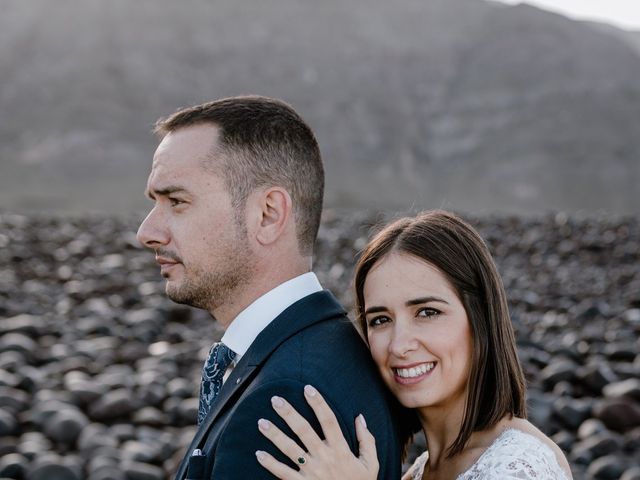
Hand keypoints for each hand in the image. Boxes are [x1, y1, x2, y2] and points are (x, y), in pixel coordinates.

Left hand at [255, 385, 378, 479]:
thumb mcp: (371, 464)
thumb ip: (367, 440)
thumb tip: (360, 417)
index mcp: (340, 450)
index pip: (329, 421)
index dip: (319, 404)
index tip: (308, 389)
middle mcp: (324, 458)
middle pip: (303, 431)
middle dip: (288, 414)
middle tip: (275, 399)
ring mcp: (311, 472)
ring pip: (289, 450)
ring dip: (274, 435)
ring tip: (261, 422)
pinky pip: (283, 473)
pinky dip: (270, 464)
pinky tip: (259, 453)